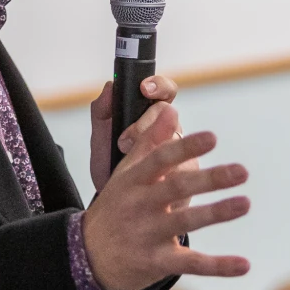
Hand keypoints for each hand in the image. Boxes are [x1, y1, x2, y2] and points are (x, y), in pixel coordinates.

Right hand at [81, 122, 250, 289]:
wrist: (87, 258)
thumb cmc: (115, 207)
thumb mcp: (125, 173)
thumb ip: (151, 142)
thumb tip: (171, 109)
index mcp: (134, 180)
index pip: (160, 159)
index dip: (186, 148)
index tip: (212, 138)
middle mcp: (140, 205)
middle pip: (176, 187)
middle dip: (209, 178)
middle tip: (242, 170)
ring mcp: (148, 235)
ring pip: (185, 222)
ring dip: (216, 213)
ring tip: (245, 203)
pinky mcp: (157, 262)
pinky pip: (191, 264)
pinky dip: (218, 266)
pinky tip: (244, 264)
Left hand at [89, 75, 181, 189]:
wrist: (116, 204)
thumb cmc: (110, 165)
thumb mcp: (101, 138)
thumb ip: (102, 110)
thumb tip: (110, 86)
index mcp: (151, 115)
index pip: (164, 90)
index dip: (158, 85)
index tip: (144, 88)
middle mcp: (170, 128)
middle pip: (169, 113)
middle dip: (143, 124)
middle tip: (124, 142)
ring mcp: (182, 149)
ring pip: (178, 139)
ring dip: (153, 151)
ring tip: (133, 165)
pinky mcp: (188, 171)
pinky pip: (184, 165)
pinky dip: (164, 172)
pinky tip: (152, 178)